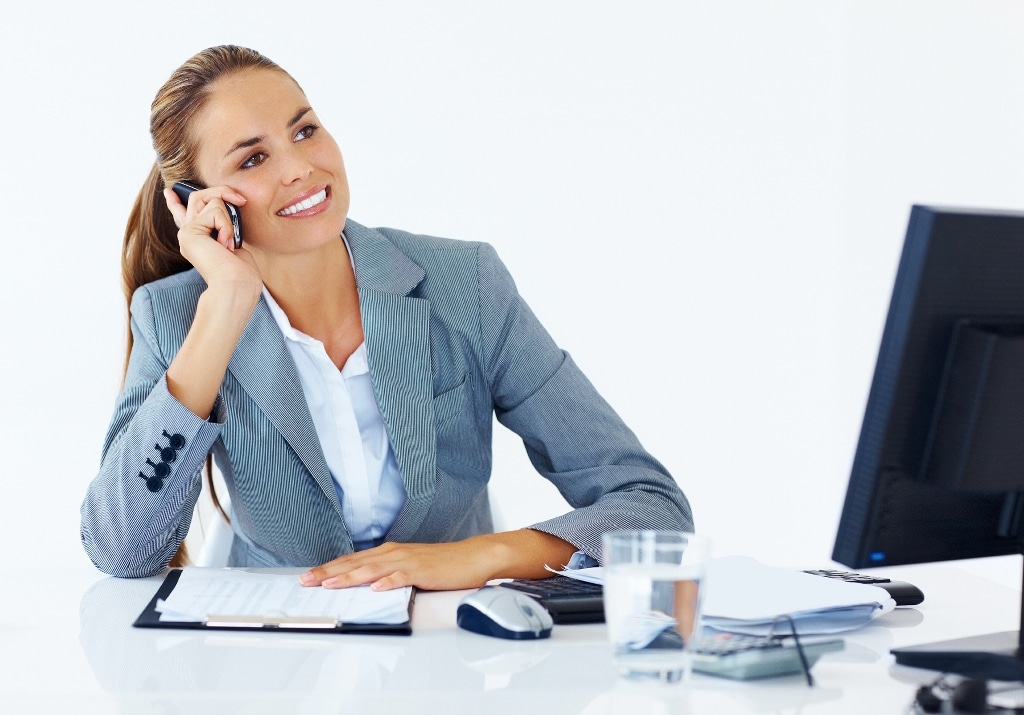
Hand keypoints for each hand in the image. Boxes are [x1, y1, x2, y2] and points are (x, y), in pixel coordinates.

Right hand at [162, 185, 259, 293]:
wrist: (236, 284)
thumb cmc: (241, 270)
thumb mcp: (232, 241)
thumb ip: (223, 225)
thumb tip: (228, 206)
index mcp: (197, 240)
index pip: (183, 216)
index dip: (175, 203)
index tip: (169, 192)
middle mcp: (188, 235)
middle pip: (199, 196)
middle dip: (223, 192)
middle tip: (241, 200)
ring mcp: (186, 233)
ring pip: (212, 201)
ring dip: (229, 220)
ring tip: (229, 244)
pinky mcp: (189, 232)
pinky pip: (216, 212)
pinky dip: (227, 227)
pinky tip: (225, 246)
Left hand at [299, 530, 579, 591]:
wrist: (474, 557)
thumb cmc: (442, 565)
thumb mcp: (408, 567)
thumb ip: (386, 573)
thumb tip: (362, 584)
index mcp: (389, 552)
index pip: (353, 560)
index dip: (329, 568)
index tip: (307, 577)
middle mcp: (394, 552)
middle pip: (356, 563)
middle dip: (330, 572)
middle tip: (306, 581)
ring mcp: (408, 560)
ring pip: (373, 568)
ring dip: (351, 576)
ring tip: (331, 584)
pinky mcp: (424, 570)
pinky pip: (403, 576)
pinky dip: (388, 581)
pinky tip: (376, 587)